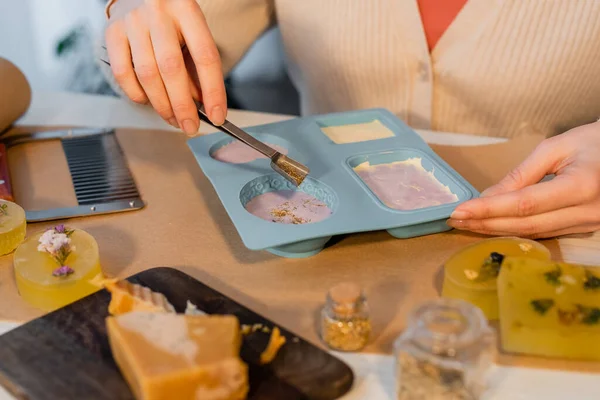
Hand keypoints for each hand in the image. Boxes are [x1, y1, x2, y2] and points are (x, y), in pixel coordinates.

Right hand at [104, 0, 226, 134]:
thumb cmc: (171, 18)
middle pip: (172, 68)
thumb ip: (196, 66)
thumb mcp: (192, 32)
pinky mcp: (112, 31)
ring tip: (173, 119)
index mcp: (187, 8)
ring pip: (147, 74)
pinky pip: (122, 72)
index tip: (217, 116)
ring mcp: (132, 21)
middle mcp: (158, 12)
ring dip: (162, 105)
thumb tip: (201, 106)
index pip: (205, 56)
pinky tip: (148, 101)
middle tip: (190, 126)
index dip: (213, 91)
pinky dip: (136, 94)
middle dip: (183, 105)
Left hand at [447, 121, 599, 237]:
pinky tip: (493, 226)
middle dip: (486, 224)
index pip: (525, 204)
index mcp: (582, 186)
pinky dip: (516, 230)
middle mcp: (588, 211)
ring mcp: (589, 225)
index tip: (460, 211)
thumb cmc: (596, 141)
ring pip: (535, 233)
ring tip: (466, 223)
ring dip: (497, 229)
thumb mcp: (557, 148)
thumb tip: (488, 196)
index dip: (489, 210)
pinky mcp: (586, 229)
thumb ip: (522, 174)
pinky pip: (545, 232)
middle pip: (527, 225)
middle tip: (454, 220)